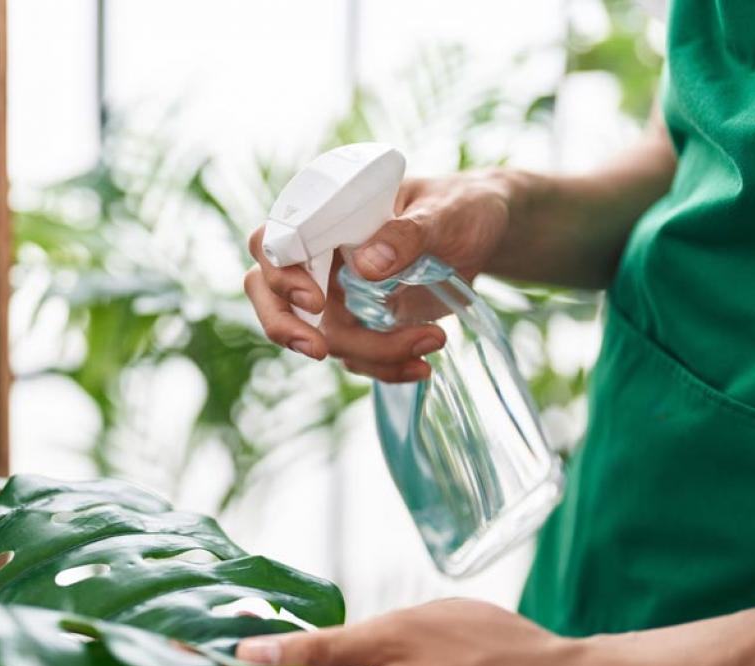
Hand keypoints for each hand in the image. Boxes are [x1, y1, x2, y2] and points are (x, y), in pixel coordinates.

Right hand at [243, 171, 512, 380]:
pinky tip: (422, 364)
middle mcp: (320, 259)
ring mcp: (336, 297)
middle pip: (271, 297)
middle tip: (320, 351)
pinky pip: (356, 358)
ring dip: (371, 352)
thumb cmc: (458, 207)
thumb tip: (367, 265)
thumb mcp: (444, 211)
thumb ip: (408, 232)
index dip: (279, 275)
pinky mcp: (361, 327)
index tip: (314, 301)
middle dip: (287, 329)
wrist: (483, 234)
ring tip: (432, 341)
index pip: (273, 243)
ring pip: (321, 337)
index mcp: (326, 217)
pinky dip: (387, 369)